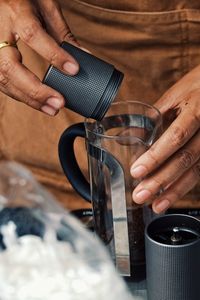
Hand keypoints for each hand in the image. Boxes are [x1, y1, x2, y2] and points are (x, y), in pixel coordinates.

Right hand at [0, 0, 78, 115]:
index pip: (33, 34)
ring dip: (28, 99)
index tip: (73, 70)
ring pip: (2, 79)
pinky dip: (19, 95)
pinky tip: (36, 102)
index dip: (54, 54)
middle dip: (35, 91)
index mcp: (15, 11)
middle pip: (10, 67)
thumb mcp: (45, 7)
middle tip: (58, 104)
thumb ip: (62, 32)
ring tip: (51, 109)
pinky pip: (1, 80)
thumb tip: (84, 56)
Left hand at [131, 65, 199, 213]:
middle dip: (161, 180)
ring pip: (196, 170)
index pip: (175, 137)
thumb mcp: (173, 97)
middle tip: (141, 195)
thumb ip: (152, 119)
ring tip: (155, 204)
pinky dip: (184, 185)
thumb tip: (126, 137)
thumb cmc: (195, 88)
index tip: (137, 171)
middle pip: (186, 159)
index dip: (156, 156)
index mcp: (197, 110)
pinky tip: (171, 195)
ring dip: (174, 190)